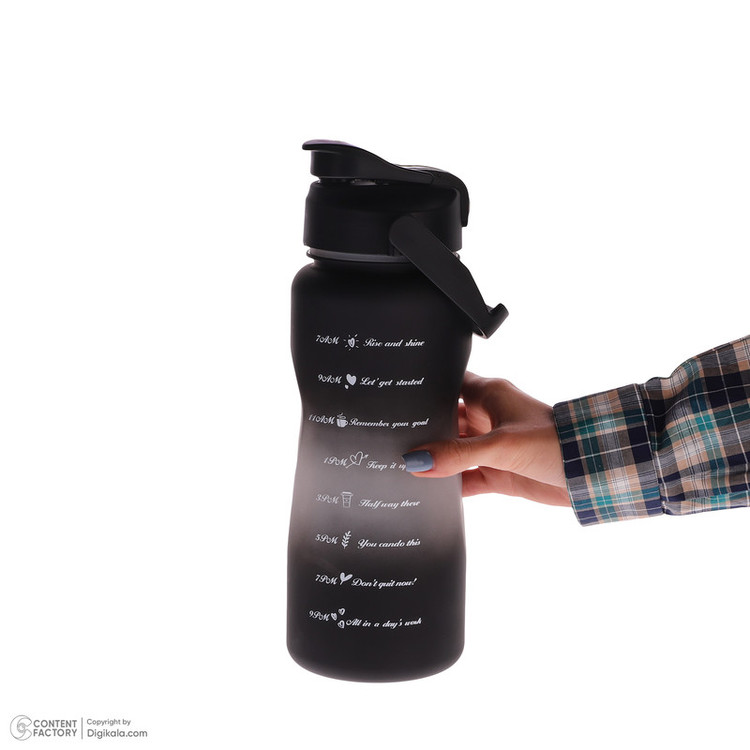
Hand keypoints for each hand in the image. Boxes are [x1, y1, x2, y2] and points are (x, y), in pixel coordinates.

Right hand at [403, 372, 569, 506]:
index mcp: (489, 395)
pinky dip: (451, 486)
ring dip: (436, 460)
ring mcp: (492, 447)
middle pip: (446, 421)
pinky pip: (466, 479)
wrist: (589, 472)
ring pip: (454, 452)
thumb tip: (417, 461)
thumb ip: (457, 454)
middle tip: (394, 441)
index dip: (426, 391)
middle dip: (424, 432)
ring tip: (404, 467)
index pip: (449, 385)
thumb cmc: (554, 442)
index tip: (399, 399)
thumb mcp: (500, 445)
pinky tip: (431, 493)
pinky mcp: (499, 474)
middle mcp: (488, 418)